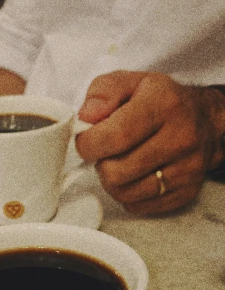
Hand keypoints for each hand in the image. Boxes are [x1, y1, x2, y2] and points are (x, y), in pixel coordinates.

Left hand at [76, 71, 224, 214]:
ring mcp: (186, 169)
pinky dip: (129, 195)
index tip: (86, 142)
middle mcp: (180, 138)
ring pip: (125, 194)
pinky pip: (139, 206)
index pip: (114, 137)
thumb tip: (86, 117)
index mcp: (163, 105)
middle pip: (116, 172)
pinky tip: (134, 176)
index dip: (88, 145)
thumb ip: (103, 92)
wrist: (204, 119)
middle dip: (101, 164)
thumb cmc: (161, 101)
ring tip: (120, 163)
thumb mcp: (130, 82)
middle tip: (107, 153)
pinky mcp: (186, 191)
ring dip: (113, 182)